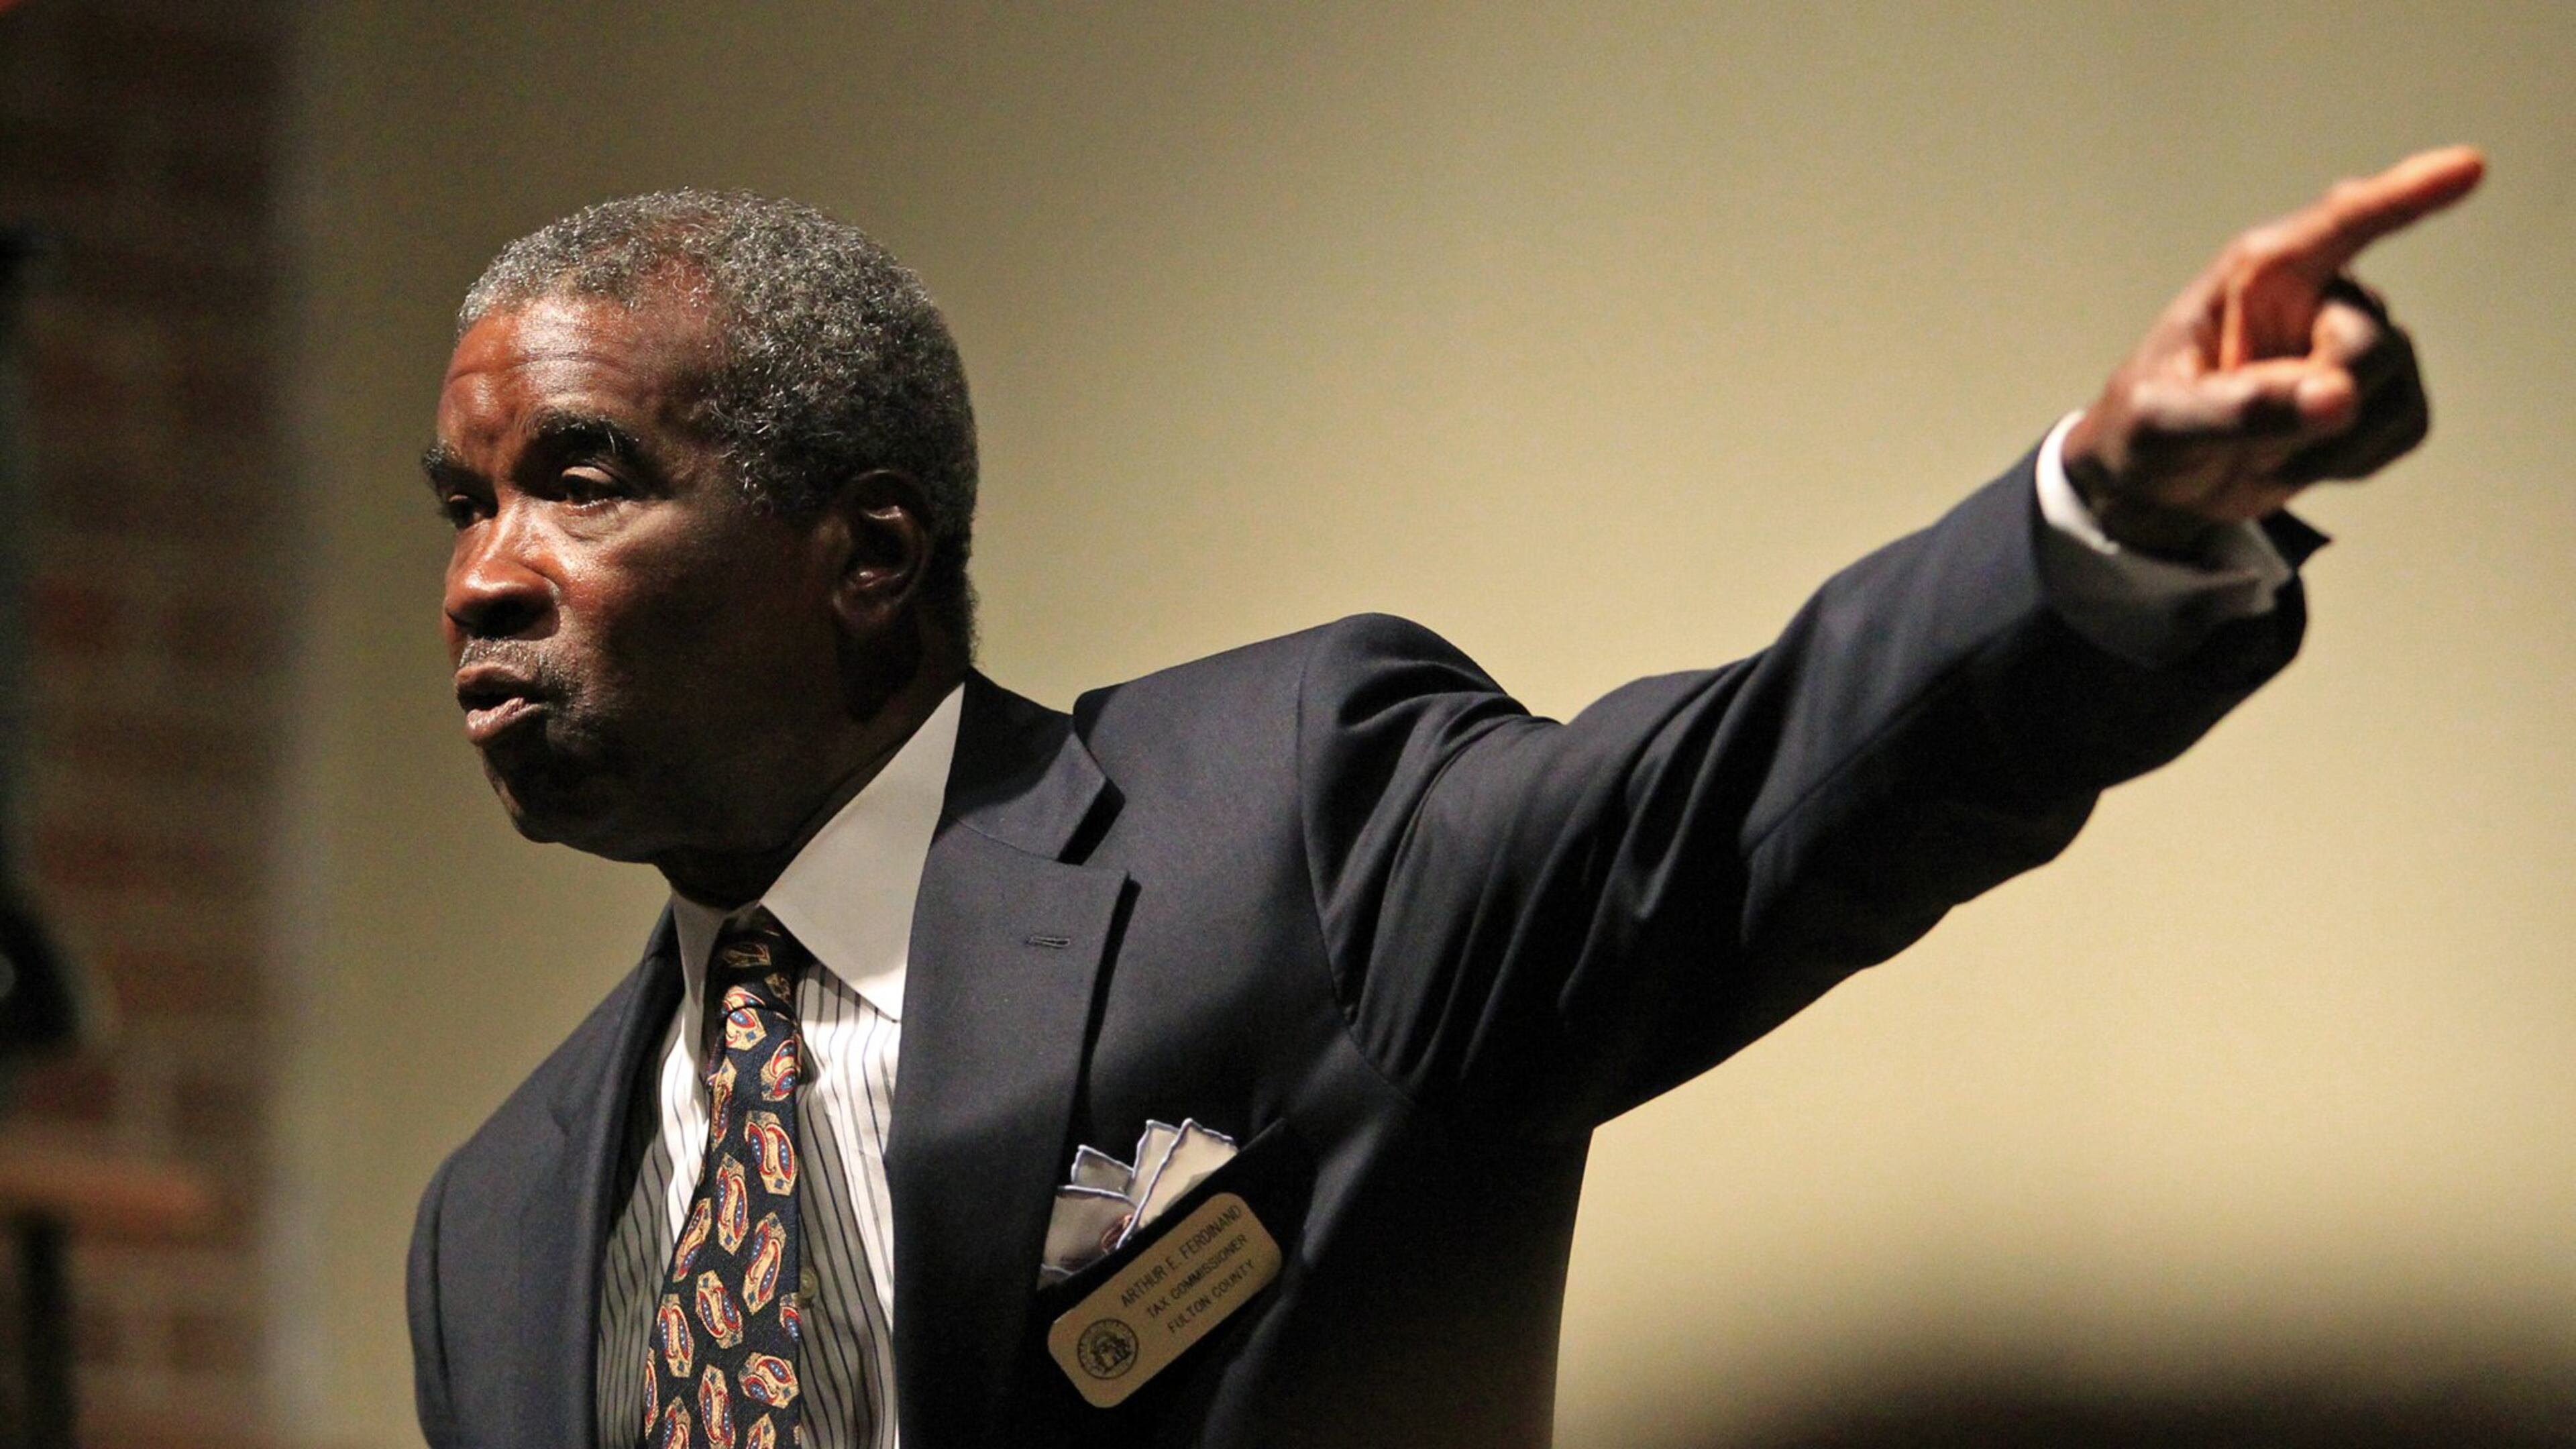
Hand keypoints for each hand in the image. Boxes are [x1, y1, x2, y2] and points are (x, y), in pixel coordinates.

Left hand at [2060, 146, 2484, 555]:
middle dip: (2318, 403)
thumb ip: (2240, 409)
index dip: (2406, 195)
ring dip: (2326, 441)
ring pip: (2395, 392)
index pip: (2342, 224)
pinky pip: (2406, 427)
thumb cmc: (2145, 431)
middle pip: (2372, 347)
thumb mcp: (2164, 422)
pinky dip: (2351, 461)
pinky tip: (2299, 455)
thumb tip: (2338, 398)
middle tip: (2246, 429)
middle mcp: (2320, 295)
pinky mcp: (2383, 392)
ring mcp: (2356, 341)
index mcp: (2261, 274)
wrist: (2158, 482)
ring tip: (2261, 441)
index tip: (2467, 168)